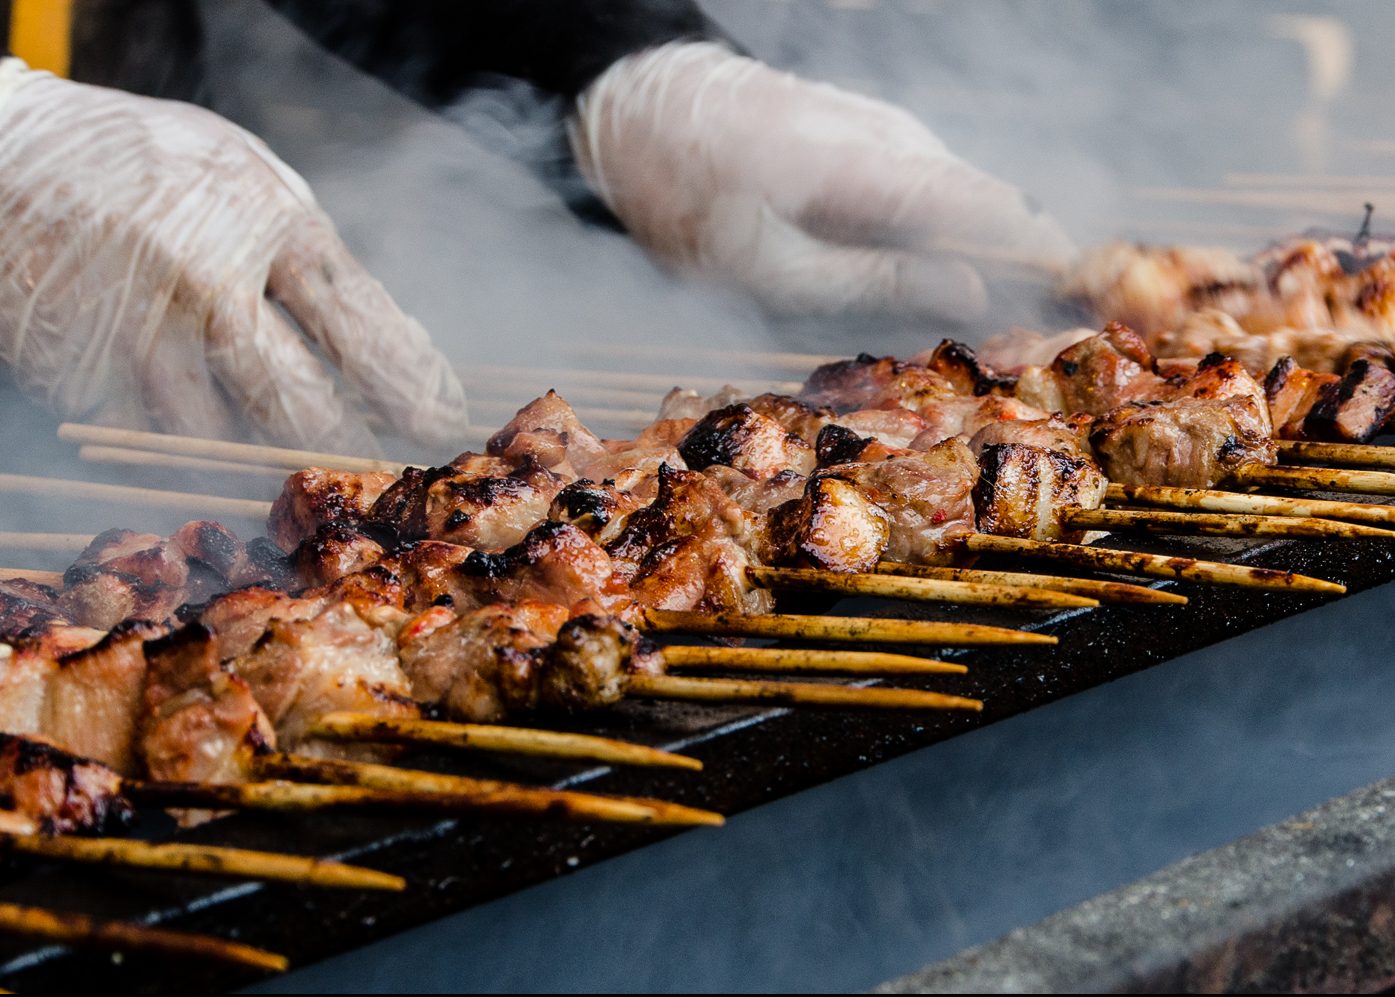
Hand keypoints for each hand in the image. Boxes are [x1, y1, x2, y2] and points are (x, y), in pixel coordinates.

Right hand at [0, 59, 465, 452]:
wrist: (7, 147)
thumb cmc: (149, 161)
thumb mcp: (251, 179)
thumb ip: (311, 257)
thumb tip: (390, 346)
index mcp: (273, 221)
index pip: (368, 332)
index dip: (414, 393)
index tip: (440, 427)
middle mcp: (210, 275)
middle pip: (302, 404)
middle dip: (348, 451)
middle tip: (376, 474)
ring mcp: (138, 326)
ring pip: (222, 439)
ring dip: (264, 468)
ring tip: (293, 478)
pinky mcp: (78, 365)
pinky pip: (147, 440)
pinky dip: (181, 459)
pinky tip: (203, 461)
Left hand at [570, 42, 1075, 322]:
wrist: (638, 108)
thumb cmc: (686, 193)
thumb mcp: (765, 265)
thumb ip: (872, 281)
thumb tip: (969, 293)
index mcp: (876, 170)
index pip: (996, 215)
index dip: (1053, 267)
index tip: (1090, 317)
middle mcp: (898, 142)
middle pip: (997, 209)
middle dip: (1029, 277)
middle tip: (1037, 343)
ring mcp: (887, 135)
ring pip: (967, 203)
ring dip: (989, 264)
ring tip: (998, 327)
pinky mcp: (871, 142)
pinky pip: (932, 194)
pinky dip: (948, 241)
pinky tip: (941, 284)